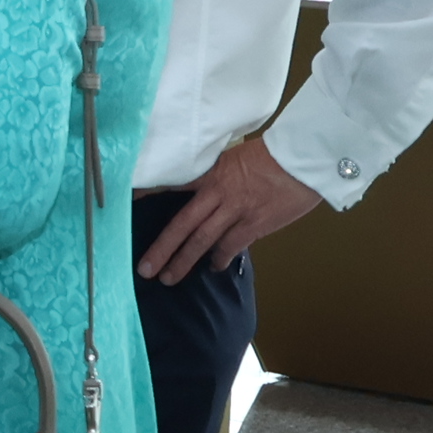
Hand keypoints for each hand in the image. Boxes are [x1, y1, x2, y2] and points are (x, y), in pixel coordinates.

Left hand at [138, 134, 318, 280]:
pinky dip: (220, 258)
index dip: (149, 192)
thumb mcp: (236, 157)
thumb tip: (204, 191)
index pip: (173, 183)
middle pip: (182, 224)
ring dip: (184, 261)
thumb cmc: (274, 154)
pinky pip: (231, 246)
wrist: (305, 158)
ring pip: (202, 240)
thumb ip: (217, 174)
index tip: (127, 203)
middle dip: (162, 248)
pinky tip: (213, 266)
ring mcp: (236, 211)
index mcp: (211, 173)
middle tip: (144, 269)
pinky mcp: (255, 224)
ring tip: (168, 278)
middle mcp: (218, 193)